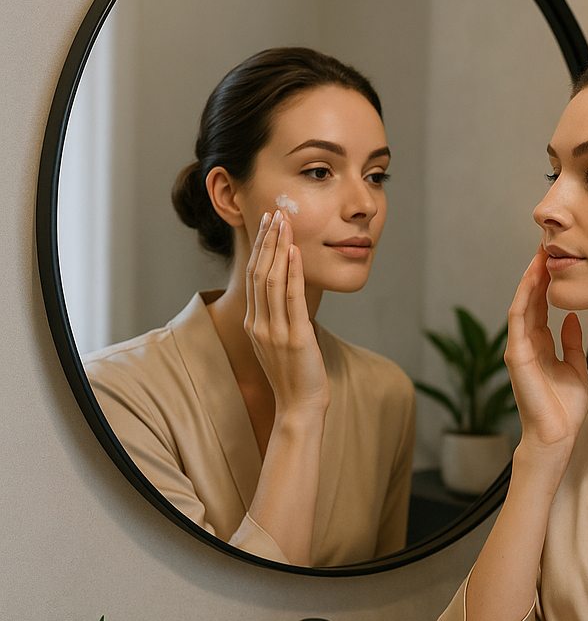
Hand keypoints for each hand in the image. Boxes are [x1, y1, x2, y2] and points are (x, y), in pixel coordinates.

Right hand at [244, 211, 329, 416]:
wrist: (299, 408)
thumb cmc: (294, 378)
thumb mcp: (279, 345)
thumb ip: (278, 322)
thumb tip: (289, 298)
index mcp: (255, 325)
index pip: (254, 278)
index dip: (260, 249)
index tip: (266, 225)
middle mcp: (260, 325)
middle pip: (259, 273)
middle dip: (266, 240)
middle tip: (273, 212)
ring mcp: (275, 331)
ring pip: (272, 280)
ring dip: (278, 248)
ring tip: (284, 222)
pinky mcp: (295, 338)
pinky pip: (291, 299)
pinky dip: (292, 272)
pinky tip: (295, 252)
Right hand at [504, 247, 587, 459]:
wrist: (557, 437)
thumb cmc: (564, 410)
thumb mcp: (576, 367)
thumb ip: (572, 342)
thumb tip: (573, 318)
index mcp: (540, 346)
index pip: (540, 305)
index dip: (547, 281)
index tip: (558, 259)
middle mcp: (526, 344)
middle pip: (529, 300)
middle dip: (537, 273)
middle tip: (547, 246)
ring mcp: (519, 350)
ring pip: (521, 305)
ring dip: (529, 280)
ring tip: (539, 256)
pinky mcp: (517, 358)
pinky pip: (518, 322)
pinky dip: (523, 299)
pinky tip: (531, 282)